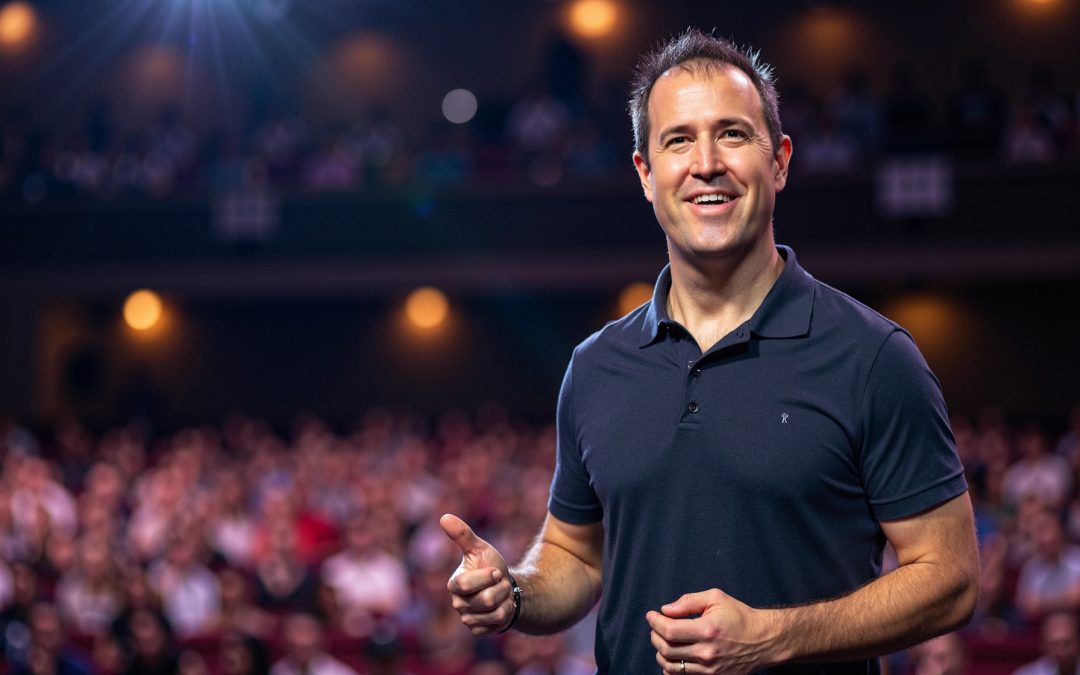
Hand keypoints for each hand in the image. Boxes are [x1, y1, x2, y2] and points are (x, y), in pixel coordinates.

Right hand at [440, 513, 515, 635]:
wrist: (505, 587)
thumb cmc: (489, 565)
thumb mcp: (480, 548)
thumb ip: (462, 534)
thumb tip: (444, 517)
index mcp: (454, 584)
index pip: (465, 584)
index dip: (485, 577)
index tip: (496, 571)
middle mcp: (457, 603)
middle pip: (485, 600)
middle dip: (501, 588)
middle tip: (500, 582)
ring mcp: (467, 619)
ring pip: (494, 612)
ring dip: (506, 600)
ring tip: (502, 594)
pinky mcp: (478, 631)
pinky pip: (498, 624)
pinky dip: (506, 612)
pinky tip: (502, 606)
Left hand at [647, 589, 770, 673]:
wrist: (763, 640)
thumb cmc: (739, 616)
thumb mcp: (716, 598)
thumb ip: (689, 601)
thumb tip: (666, 610)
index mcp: (707, 630)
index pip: (669, 630)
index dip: (654, 622)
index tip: (651, 615)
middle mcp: (707, 652)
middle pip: (666, 649)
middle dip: (654, 636)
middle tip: (656, 627)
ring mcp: (710, 669)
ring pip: (671, 666)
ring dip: (660, 652)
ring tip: (662, 641)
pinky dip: (671, 669)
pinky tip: (671, 658)